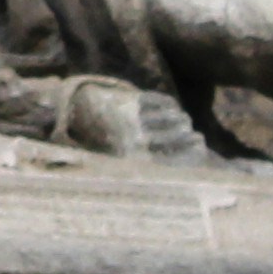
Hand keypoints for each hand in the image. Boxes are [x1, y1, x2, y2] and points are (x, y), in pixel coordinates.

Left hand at [49, 78, 203, 160]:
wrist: (70, 117)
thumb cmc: (99, 146)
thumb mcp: (117, 163)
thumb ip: (144, 167)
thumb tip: (175, 174)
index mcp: (133, 160)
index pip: (174, 159)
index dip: (193, 154)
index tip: (202, 150)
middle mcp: (134, 140)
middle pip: (177, 137)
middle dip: (191, 138)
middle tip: (197, 138)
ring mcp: (132, 118)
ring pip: (172, 118)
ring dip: (181, 121)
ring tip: (184, 124)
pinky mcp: (129, 100)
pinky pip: (159, 102)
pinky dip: (169, 106)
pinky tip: (172, 110)